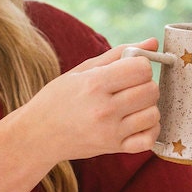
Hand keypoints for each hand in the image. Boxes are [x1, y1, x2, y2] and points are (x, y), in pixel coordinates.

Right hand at [23, 39, 165, 162]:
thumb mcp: (82, 70)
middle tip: (130, 88)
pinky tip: (137, 123)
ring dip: (148, 108)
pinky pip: (149, 139)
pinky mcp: (114, 148)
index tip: (130, 70)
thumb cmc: (59, 98)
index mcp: (95, 83)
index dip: (140, 66)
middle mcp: (104, 108)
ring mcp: (110, 131)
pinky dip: (149, 130)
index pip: (141, 68)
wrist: (38, 134)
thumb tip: (153, 43)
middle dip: (145, 85)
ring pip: (153, 114)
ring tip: (132, 106)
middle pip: (151, 90)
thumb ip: (119, 54)